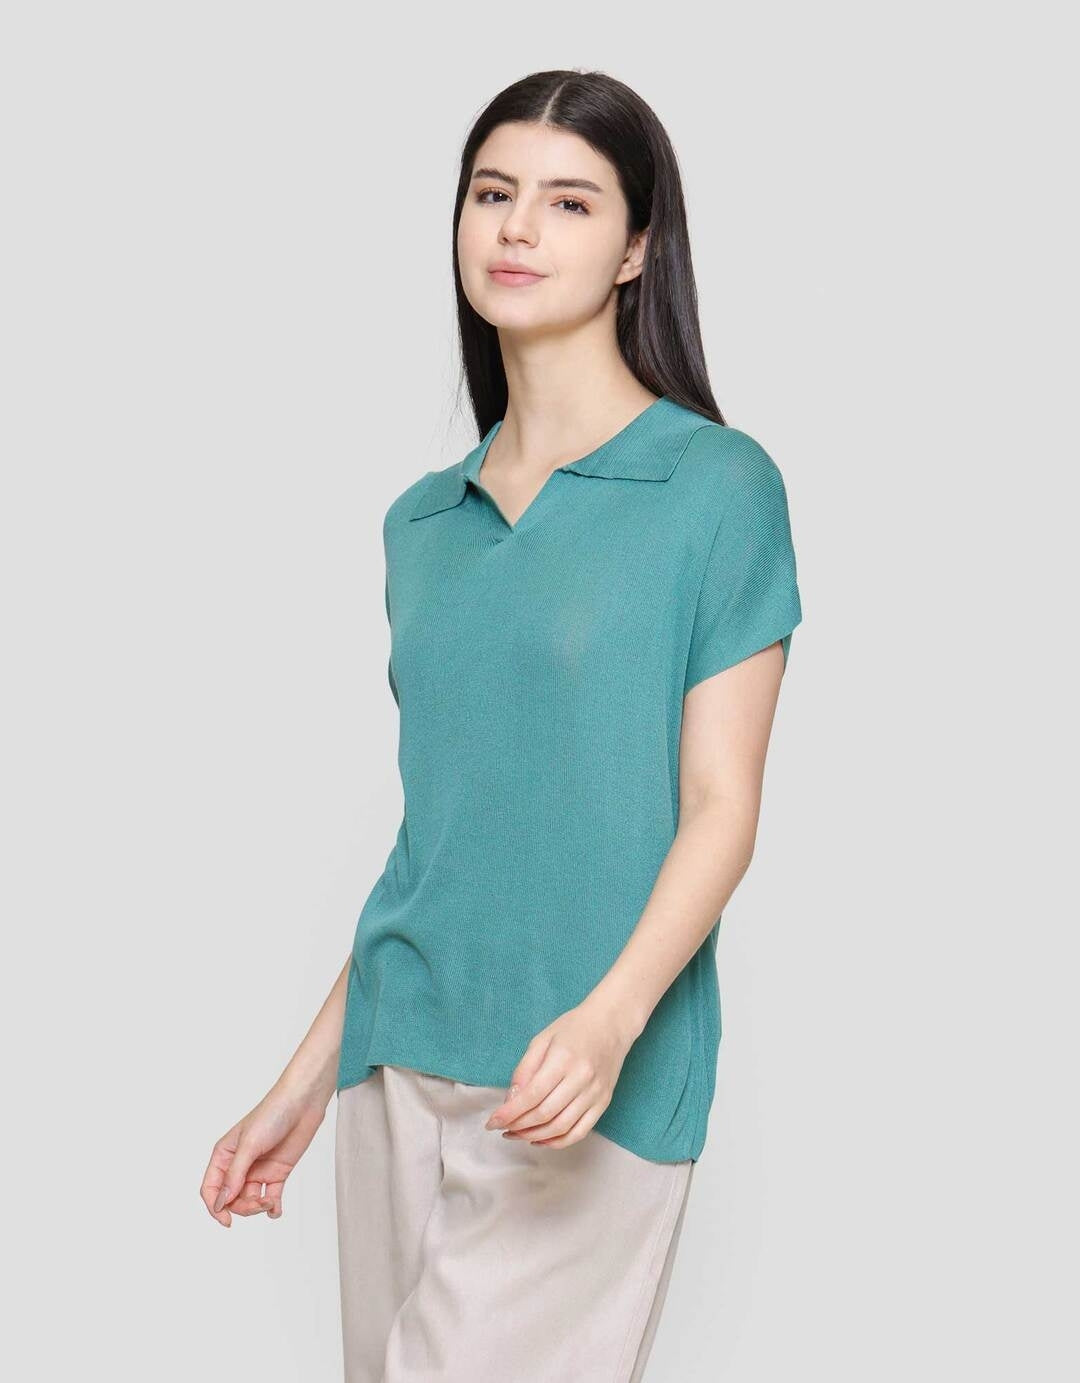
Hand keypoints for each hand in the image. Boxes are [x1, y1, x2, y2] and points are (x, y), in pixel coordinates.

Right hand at [200, 1077, 329, 1226]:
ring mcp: (258, 1169)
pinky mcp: (277, 1172)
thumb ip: (235, 1175)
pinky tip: (276, 1209)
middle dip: (243, 1207)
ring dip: (258, 1207)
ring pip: (250, 1200)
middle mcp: (239, 1164)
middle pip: (231, 1199)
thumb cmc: (272, 1114)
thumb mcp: (249, 1144)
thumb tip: (221, 1203)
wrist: (303, 1103)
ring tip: (269, 1202)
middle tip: (259, 1204)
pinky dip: (272, 1208)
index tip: (226, 1220)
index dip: (215, 1207)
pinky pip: (270, 1197)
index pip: (211, 1188)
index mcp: (225, 1155)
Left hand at [483, 994, 640, 1148]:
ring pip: (561, 1127)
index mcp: (563, 1059)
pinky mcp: (603, 1103)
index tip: (492, 1122)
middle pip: (545, 1114)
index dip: (510, 1113)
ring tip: (517, 1134)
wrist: (611, 1024)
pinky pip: (580, 1132)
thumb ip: (524, 1070)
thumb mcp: (542, 1040)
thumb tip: (510, 1101)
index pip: (532, 1095)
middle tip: (502, 1128)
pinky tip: (540, 1140)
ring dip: (534, 1136)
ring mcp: (595, 1093)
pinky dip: (558, 1142)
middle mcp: (582, 1078)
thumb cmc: (574, 1028)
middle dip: (518, 1126)